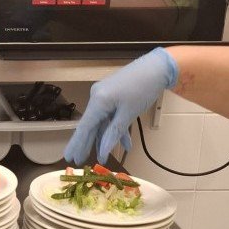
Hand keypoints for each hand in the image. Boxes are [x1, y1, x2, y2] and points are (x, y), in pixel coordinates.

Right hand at [64, 47, 177, 164]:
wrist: (158, 67)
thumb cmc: (143, 88)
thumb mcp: (129, 113)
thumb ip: (114, 133)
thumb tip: (103, 151)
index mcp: (98, 101)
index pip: (84, 127)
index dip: (77, 144)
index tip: (69, 158)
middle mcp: (97, 97)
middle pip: (90, 125)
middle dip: (86, 144)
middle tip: (78, 160)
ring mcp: (104, 95)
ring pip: (102, 122)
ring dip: (104, 139)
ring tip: (102, 159)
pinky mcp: (113, 95)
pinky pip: (110, 115)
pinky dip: (116, 128)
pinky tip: (125, 144)